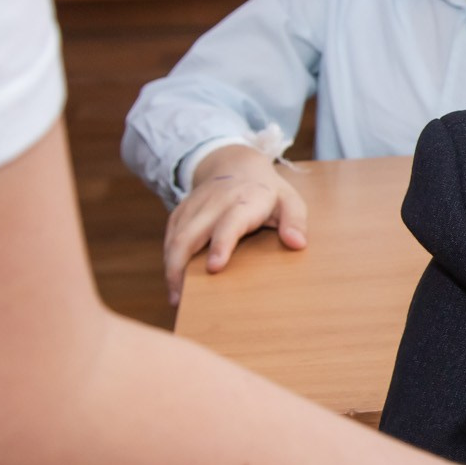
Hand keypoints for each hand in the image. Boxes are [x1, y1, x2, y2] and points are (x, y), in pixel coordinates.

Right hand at [163, 144, 305, 304]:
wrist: (235, 164)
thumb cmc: (267, 191)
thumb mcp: (289, 201)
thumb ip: (295, 221)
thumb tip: (297, 244)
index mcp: (244, 202)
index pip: (229, 224)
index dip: (221, 245)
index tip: (215, 268)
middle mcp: (214, 205)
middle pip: (189, 235)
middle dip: (180, 267)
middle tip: (183, 299)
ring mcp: (194, 208)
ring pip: (174, 239)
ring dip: (171, 269)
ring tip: (177, 299)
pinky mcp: (180, 213)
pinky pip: (169, 237)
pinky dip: (168, 259)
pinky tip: (174, 281)